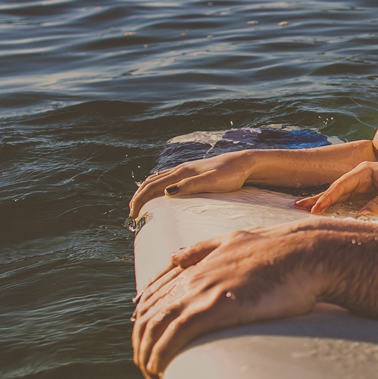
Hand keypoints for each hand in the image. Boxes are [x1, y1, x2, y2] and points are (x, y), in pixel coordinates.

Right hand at [129, 150, 252, 218]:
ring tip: (140, 204)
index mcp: (182, 172)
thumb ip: (189, 186)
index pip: (153, 186)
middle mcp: (181, 169)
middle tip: (132, 214)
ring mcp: (187, 170)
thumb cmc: (231, 174)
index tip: (133, 215)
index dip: (140, 201)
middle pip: (151, 182)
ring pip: (158, 178)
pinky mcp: (193, 172)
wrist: (245, 163)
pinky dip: (157, 185)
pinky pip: (168, 177)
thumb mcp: (211, 182)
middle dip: (139, 197)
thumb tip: (165, 193)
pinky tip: (161, 192)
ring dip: (146, 191)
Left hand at [131, 223, 322, 378]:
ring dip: (146, 354)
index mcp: (196, 262)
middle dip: (141, 342)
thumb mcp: (234, 239)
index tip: (148, 341)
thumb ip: (203, 248)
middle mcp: (193, 275)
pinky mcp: (216, 306)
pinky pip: (173, 335)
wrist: (307, 252)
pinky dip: (159, 355)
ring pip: (154, 326)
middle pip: (147, 313)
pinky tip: (159, 369)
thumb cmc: (281, 249)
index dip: (144, 321)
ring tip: (152, 374)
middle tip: (148, 365)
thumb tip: (176, 256)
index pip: (151, 295)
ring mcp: (203, 289)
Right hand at [293, 161, 377, 215]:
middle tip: (297, 207)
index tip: (316, 209)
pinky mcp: (368, 194)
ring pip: (340, 195)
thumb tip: (361, 216)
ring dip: (323, 202)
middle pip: (335, 189)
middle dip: (317, 198)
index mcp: (365, 170)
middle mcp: (362, 176)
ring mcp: (364, 185)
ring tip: (305, 210)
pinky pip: (348, 201)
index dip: (328, 197)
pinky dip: (336, 206)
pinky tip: (327, 213)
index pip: (341, 185)